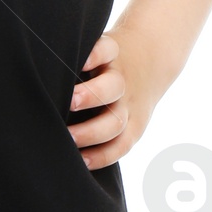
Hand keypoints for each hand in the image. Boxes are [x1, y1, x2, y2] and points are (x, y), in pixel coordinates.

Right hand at [67, 26, 164, 169]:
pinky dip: (96, 55)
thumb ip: (98, 134)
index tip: (80, 162)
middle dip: (92, 131)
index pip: (119, 144)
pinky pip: (107, 51)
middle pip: (115, 121)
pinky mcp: (112, 49)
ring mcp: (118, 74)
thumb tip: (59, 153)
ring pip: (112, 88)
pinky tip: (82, 62)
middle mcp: (125, 101)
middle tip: (68, 135)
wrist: (152, 55)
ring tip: (71, 100)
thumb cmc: (122, 95)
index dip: (101, 156)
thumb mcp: (124, 118)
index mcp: (130, 122)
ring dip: (93, 95)